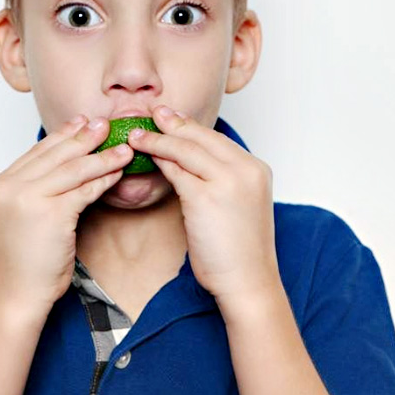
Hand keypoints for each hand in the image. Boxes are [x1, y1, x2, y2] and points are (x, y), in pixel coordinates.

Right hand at [0, 116, 133, 323]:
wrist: (16, 295)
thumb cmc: (23, 260)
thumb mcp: (21, 215)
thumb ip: (35, 188)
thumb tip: (68, 162)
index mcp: (0, 184)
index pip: (38, 151)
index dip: (63, 135)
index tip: (82, 122)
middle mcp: (9, 187)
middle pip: (56, 154)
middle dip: (85, 137)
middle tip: (106, 124)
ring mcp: (27, 199)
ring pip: (73, 169)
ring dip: (102, 157)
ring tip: (123, 148)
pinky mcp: (50, 214)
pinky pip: (84, 190)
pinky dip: (104, 180)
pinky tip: (118, 174)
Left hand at [128, 105, 281, 319]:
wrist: (248, 282)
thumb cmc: (239, 248)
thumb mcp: (236, 202)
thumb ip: (220, 177)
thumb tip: (188, 158)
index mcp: (257, 168)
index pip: (217, 139)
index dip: (191, 126)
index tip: (172, 117)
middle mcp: (246, 169)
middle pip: (202, 137)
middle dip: (174, 123)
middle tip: (153, 113)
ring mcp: (228, 181)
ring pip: (186, 149)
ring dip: (159, 138)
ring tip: (138, 133)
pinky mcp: (207, 197)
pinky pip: (176, 171)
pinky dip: (158, 159)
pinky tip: (144, 154)